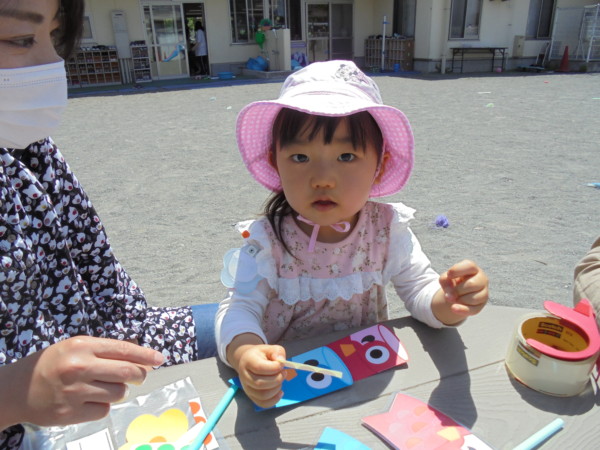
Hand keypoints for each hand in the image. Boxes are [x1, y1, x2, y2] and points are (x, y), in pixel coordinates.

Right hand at [0, 336, 163, 429]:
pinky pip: (104, 410)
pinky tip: (88, 400)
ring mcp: (75, 391)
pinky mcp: (71, 413)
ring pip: (119, 392)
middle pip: (128, 372)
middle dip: (140, 374)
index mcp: (82, 346)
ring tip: (102, 387)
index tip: (160, 359)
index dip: (146, 355)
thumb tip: (140, 357)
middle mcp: (80, 367)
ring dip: (118, 390)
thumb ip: (105, 350)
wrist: (16, 389)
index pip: (124, 349)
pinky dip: (102, 406)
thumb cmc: (51, 364)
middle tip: (140, 375)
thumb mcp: (76, 347)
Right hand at [227, 334, 285, 407]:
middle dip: (277, 379)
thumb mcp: (270, 348)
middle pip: (260, 383)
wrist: (248, 361)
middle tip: (283, 373)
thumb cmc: (261, 355)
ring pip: (262, 395)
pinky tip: (280, 392)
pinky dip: (274, 400)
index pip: (259, 367)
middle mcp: (244, 375)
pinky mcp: (251, 396)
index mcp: (248, 360)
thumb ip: (277, 352)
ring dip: (276, 389)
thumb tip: (280, 361)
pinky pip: (263, 403)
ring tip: (280, 380)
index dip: (274, 368)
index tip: (282, 365)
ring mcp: (246, 387)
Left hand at [435, 259, 488, 323]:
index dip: (458, 270)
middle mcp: (481, 279)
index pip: (470, 266)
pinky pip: (473, 309)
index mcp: (473, 268)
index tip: (449, 275)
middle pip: (472, 284)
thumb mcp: (445, 278)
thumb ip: (445, 281)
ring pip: (474, 298)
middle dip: (457, 290)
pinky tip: (453, 308)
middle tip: (448, 294)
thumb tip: (450, 295)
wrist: (456, 293)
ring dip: (459, 300)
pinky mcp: (481, 305)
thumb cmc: (452, 281)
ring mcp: (484, 292)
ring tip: (452, 299)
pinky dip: (462, 310)